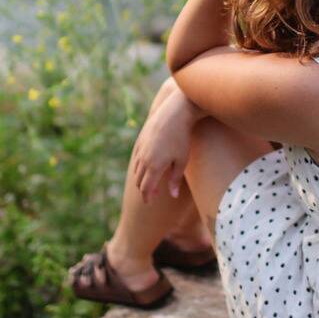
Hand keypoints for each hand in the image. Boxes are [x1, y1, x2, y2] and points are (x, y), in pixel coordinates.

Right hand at [130, 83, 200, 202]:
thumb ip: (175, 179)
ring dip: (141, 178)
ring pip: (136, 169)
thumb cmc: (182, 138)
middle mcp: (144, 159)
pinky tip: (147, 165)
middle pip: (139, 180)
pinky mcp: (140, 140)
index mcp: (154, 167)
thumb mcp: (182, 161)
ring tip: (151, 181)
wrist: (175, 114)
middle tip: (153, 194)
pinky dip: (140, 165)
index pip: (146, 188)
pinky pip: (136, 157)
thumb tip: (172, 195)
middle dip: (144, 189)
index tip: (149, 203)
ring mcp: (140, 149)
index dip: (147, 197)